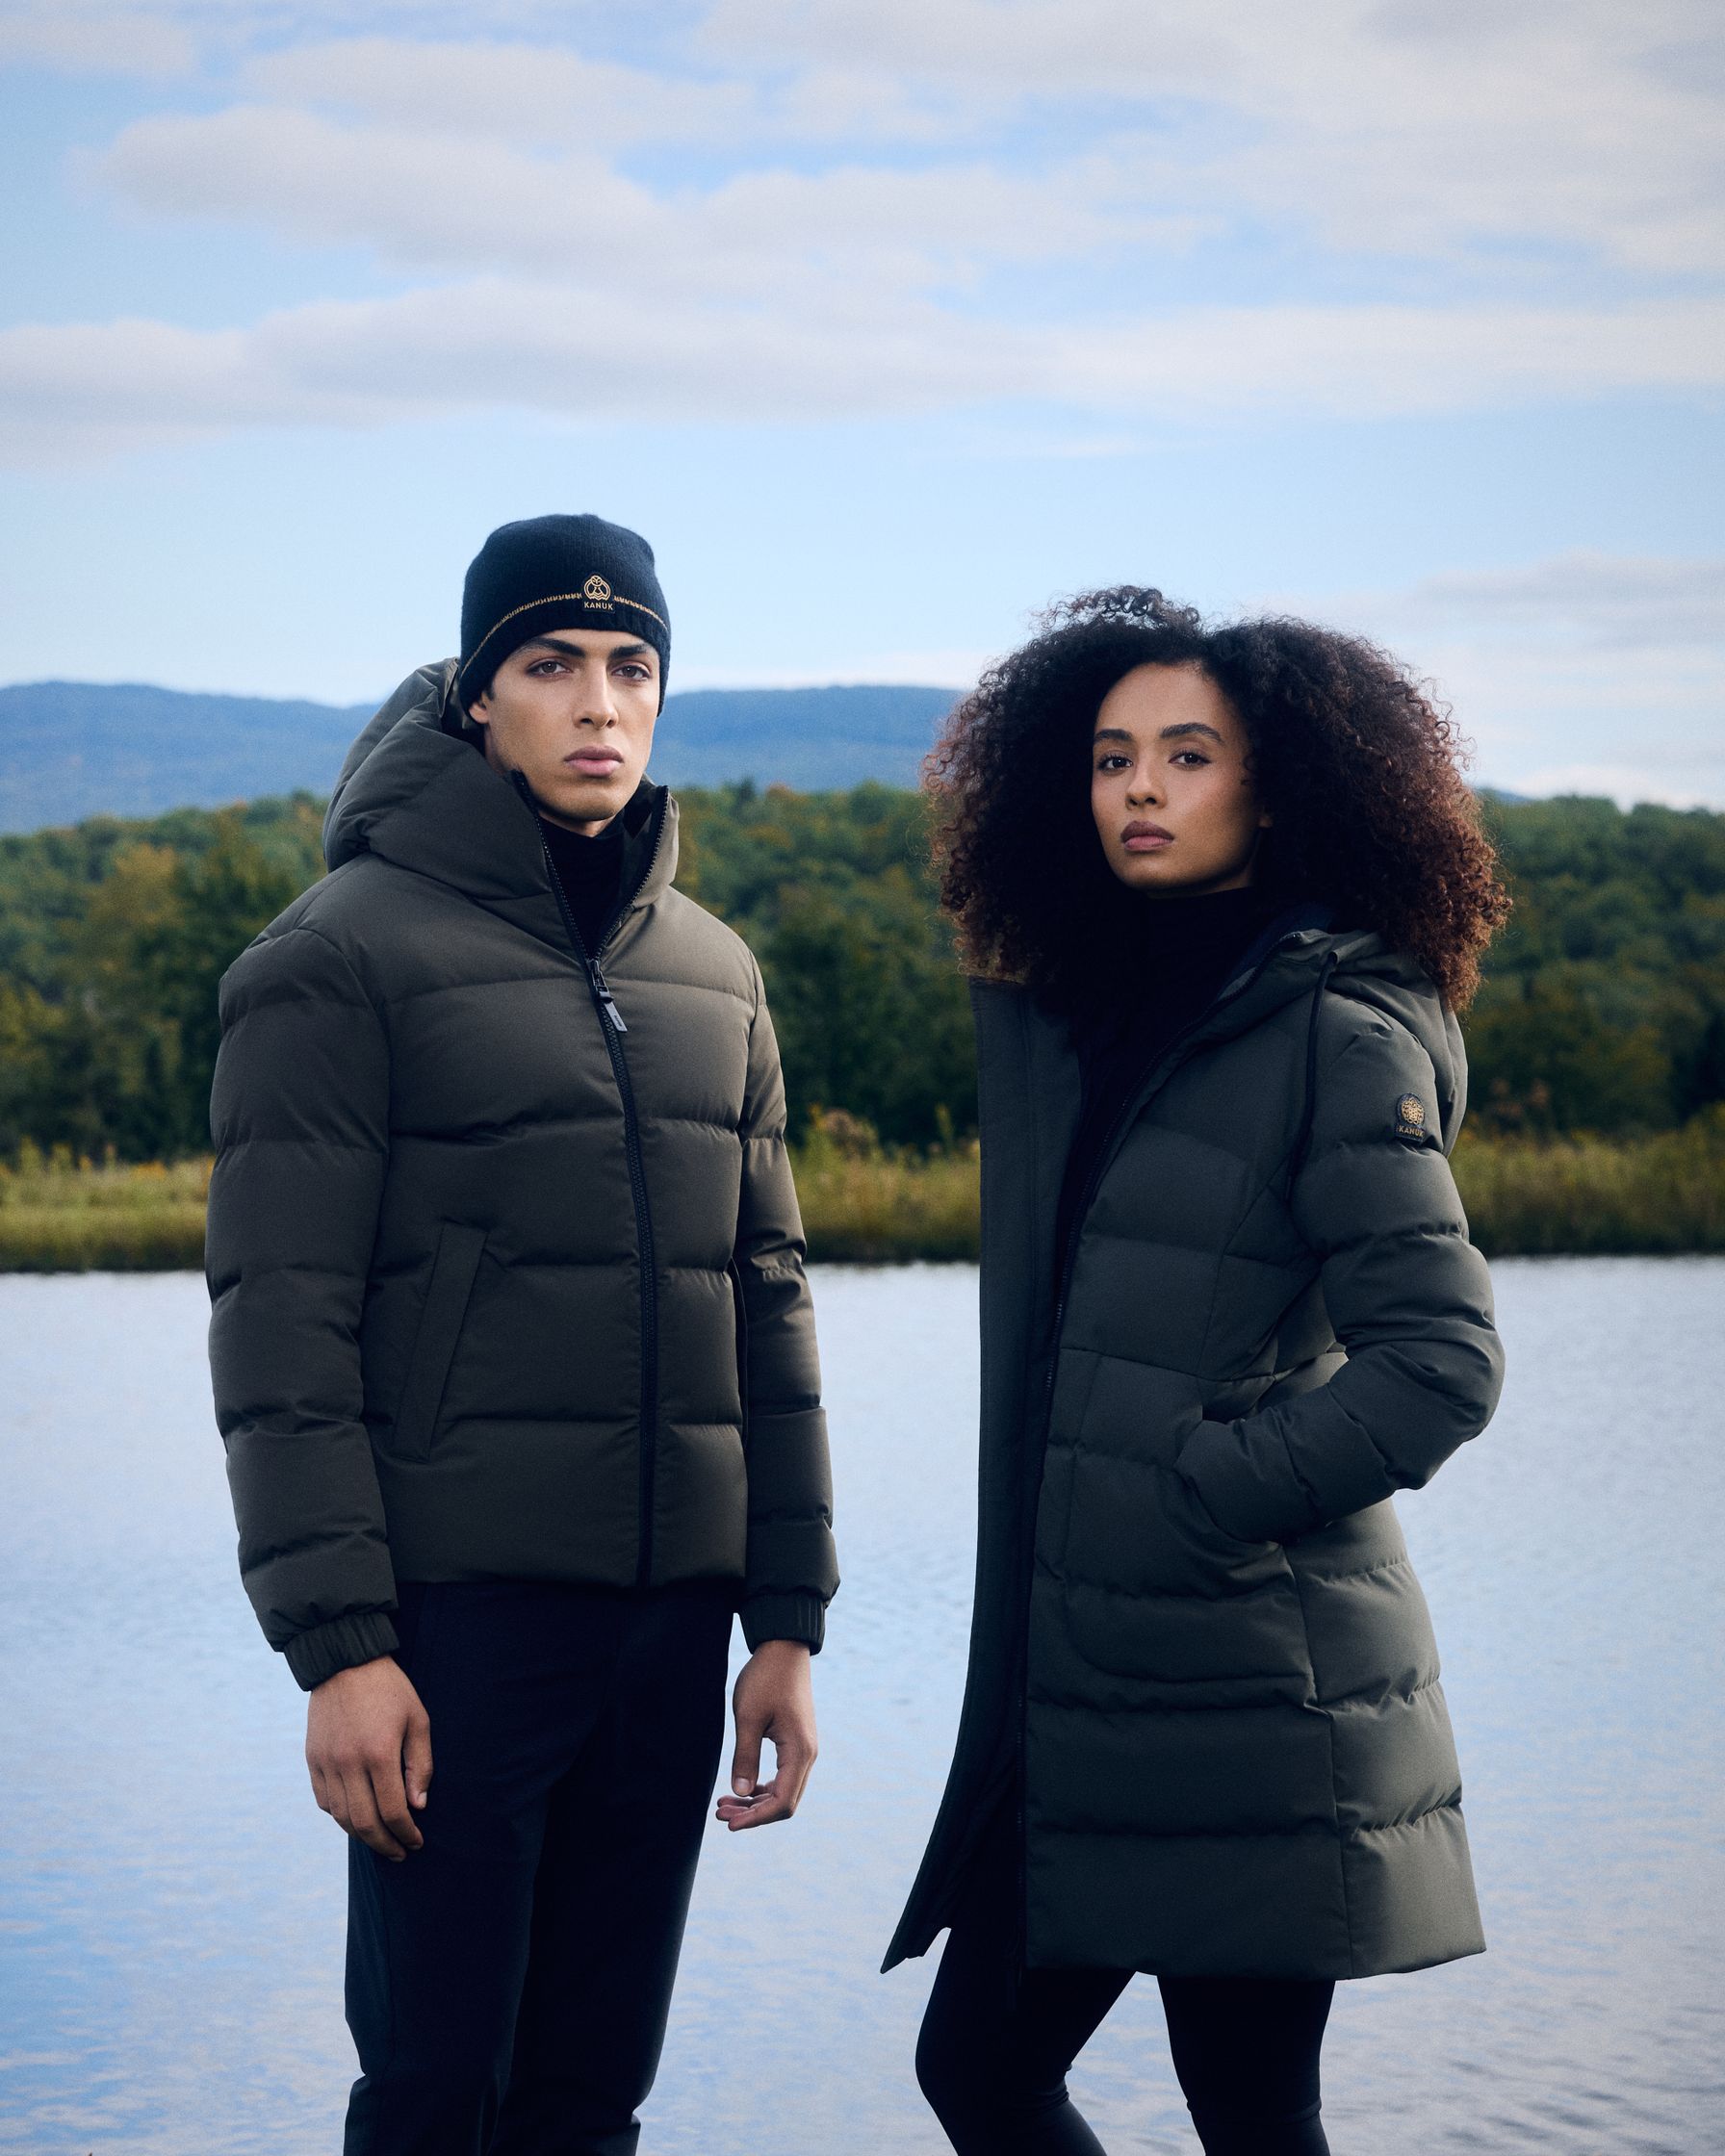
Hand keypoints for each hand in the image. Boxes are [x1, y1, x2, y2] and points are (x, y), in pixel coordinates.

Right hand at [305, 1655, 432, 1860]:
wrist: (345, 1661)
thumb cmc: (389, 1689)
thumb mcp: (417, 1719)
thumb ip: (420, 1764)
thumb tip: (418, 1806)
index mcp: (379, 1753)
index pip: (393, 1810)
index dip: (406, 1833)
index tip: (416, 1842)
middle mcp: (349, 1763)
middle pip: (364, 1823)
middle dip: (384, 1844)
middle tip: (399, 1852)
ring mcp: (326, 1762)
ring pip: (341, 1817)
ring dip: (361, 1835)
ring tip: (380, 1839)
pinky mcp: (313, 1759)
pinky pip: (324, 1801)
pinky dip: (340, 1816)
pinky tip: (356, 1817)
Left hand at [715, 1640, 815, 1831]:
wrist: (784, 1649)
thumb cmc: (765, 1679)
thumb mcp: (748, 1717)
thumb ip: (745, 1757)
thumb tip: (740, 1793)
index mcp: (799, 1751)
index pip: (782, 1802)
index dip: (756, 1819)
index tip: (729, 1823)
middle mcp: (808, 1755)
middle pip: (785, 1802)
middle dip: (753, 1814)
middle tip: (719, 1813)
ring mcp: (804, 1749)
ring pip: (784, 1791)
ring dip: (756, 1802)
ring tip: (724, 1803)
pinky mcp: (797, 1743)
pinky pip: (784, 1776)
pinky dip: (763, 1787)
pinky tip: (742, 1788)